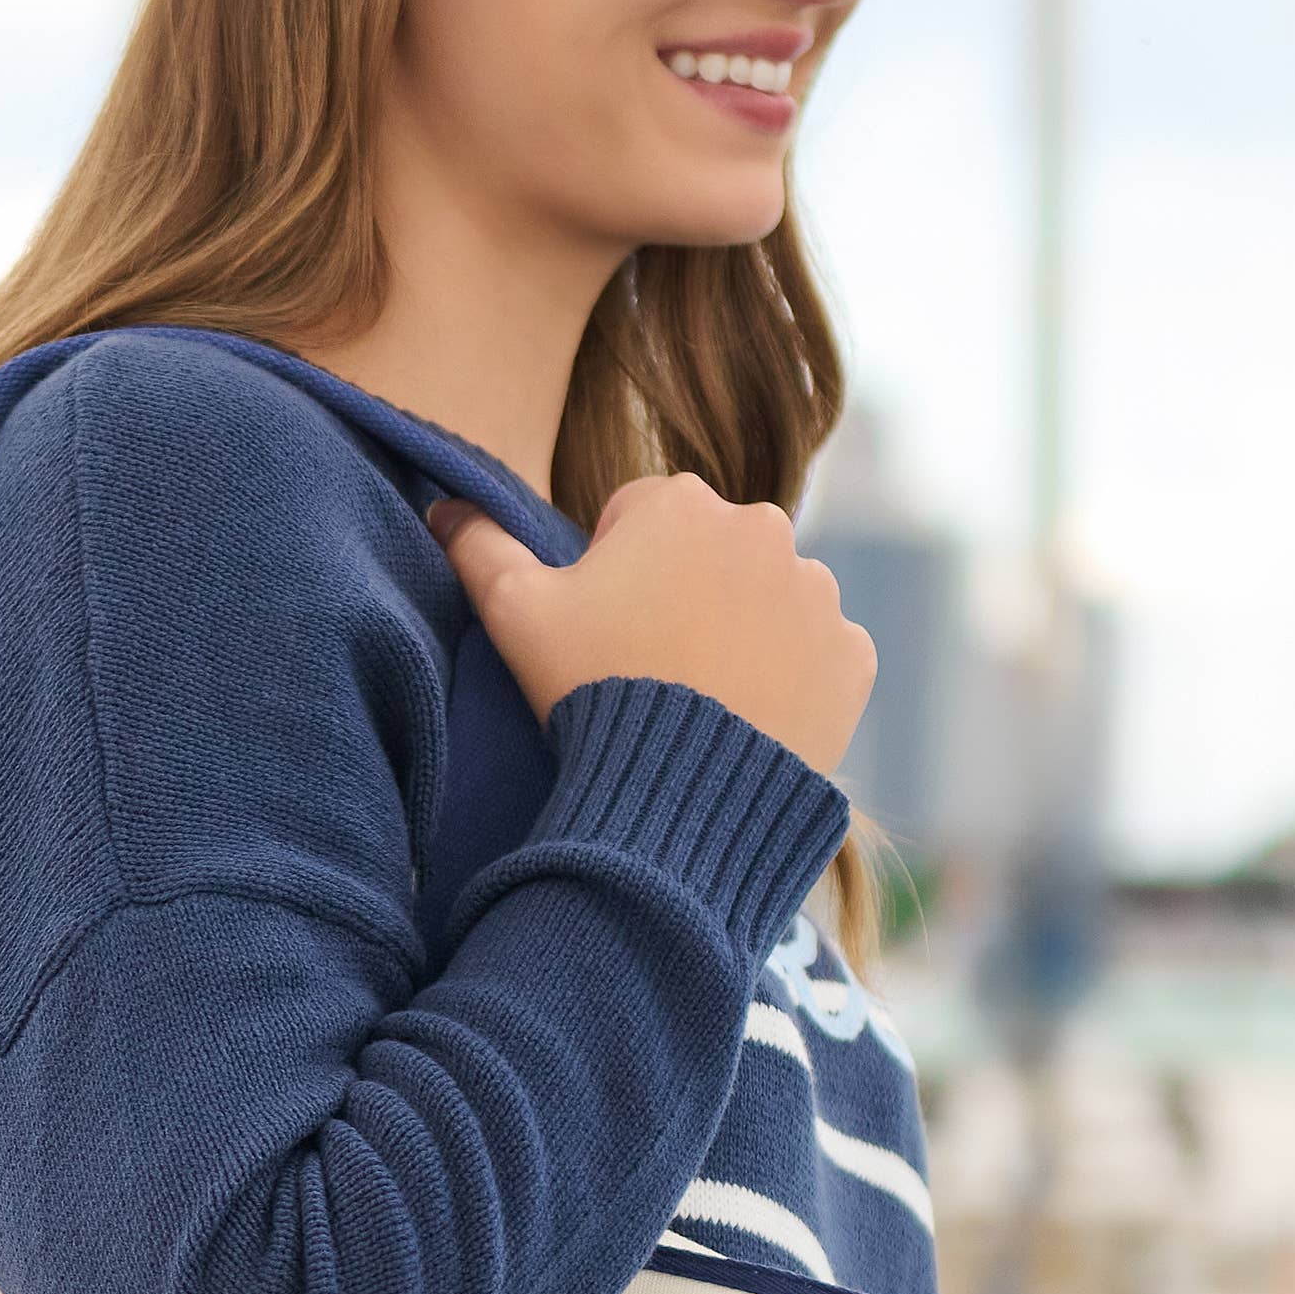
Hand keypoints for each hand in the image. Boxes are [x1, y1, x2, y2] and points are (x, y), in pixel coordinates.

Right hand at [430, 474, 874, 777]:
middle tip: (647, 668)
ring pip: (767, 601)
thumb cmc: (591, 688)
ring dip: (739, 633)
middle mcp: (763, 527)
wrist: (679, 791)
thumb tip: (442, 508)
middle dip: (683, 595)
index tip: (601, 631)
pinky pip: (816, 656)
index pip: (637, 517)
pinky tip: (745, 719)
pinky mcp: (852, 654)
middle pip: (708, 554)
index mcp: (679, 502)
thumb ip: (477, 547)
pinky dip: (789, 680)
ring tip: (698, 697)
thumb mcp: (514, 614)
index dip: (610, 574)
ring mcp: (817, 592)